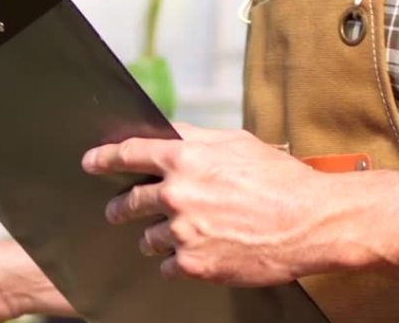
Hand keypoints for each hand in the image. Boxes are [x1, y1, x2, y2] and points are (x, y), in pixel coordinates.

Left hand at [82, 129, 339, 286]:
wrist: (308, 221)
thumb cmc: (276, 177)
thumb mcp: (233, 142)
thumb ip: (194, 138)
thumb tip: (168, 133)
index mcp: (184, 158)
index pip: (129, 153)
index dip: (103, 157)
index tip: (89, 162)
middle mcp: (177, 194)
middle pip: (129, 201)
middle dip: (120, 206)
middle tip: (117, 210)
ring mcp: (184, 231)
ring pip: (147, 237)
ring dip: (154, 234)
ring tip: (176, 232)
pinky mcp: (195, 264)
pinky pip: (167, 265)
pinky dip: (175, 259)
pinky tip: (194, 252)